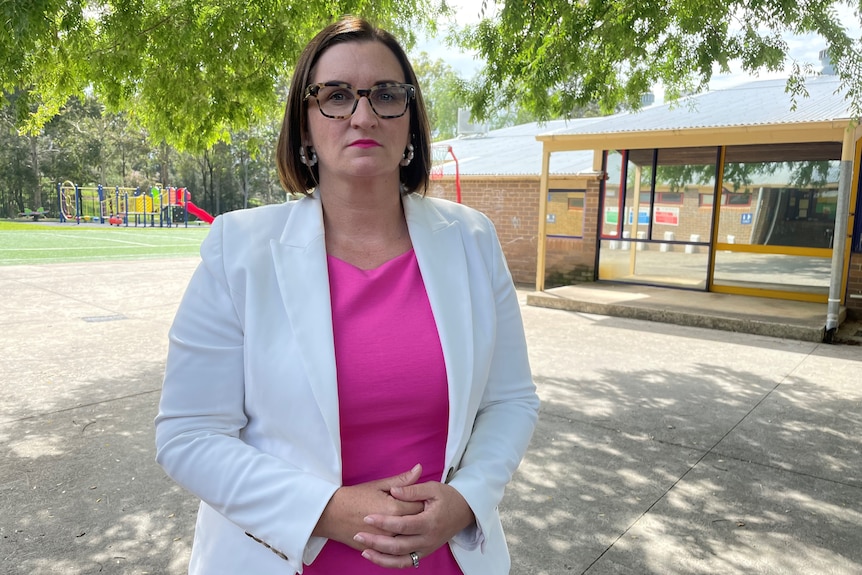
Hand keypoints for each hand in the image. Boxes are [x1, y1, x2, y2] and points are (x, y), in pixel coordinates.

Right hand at [313, 464, 424, 549]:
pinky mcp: (378, 550)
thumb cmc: (354, 496)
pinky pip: (397, 550)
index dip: (422, 501)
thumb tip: (419, 469)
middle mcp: (392, 527)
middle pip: (417, 523)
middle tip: (416, 509)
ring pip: (408, 537)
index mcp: (394, 508)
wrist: (331, 514)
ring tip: (407, 520)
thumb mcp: (378, 485)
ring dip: (411, 530)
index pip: (420, 506)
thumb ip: (402, 480)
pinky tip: (399, 534)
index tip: (421, 498)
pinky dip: (401, 542)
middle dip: (419, 516)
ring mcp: (385, 541)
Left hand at [354, 474, 475, 568]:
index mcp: (430, 521)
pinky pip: (405, 563)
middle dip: (376, 542)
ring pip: (401, 559)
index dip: (384, 522)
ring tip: (364, 550)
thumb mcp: (432, 488)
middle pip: (399, 545)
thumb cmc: (447, 497)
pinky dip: (390, 563)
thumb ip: (412, 489)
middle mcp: (428, 539)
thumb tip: (393, 490)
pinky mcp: (424, 553)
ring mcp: (427, 549)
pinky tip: (376, 557)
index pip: (403, 525)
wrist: (464, 511)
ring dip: (381, 557)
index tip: (367, 517)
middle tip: (358, 535)